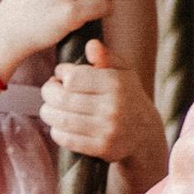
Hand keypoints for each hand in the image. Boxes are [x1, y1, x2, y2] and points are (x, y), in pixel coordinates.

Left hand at [41, 46, 164, 176]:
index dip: (61, 74)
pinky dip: (56, 131)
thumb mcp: (123, 73)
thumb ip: (107, 57)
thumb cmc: (128, 97)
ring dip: (48, 112)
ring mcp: (107, 129)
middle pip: (62, 99)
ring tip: (51, 107)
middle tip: (49, 90)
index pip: (73, 78)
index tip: (61, 75)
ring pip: (61, 120)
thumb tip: (91, 45)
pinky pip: (67, 139)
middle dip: (48, 92)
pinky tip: (60, 125)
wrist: (145, 134)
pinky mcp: (101, 148)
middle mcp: (112, 107)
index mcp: (116, 84)